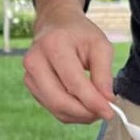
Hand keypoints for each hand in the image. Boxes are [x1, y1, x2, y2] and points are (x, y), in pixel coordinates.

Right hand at [24, 6, 115, 125]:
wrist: (56, 25)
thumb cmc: (79, 34)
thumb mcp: (100, 45)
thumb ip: (104, 74)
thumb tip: (106, 101)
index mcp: (54, 45)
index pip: (73, 82)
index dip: (92, 101)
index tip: (110, 112)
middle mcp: (35, 61)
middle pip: (59, 100)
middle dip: (85, 112)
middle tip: (104, 113)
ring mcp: (29, 75)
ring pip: (55, 108)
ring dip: (79, 115)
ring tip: (96, 107)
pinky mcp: (31, 86)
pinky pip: (52, 108)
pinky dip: (70, 112)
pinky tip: (83, 104)